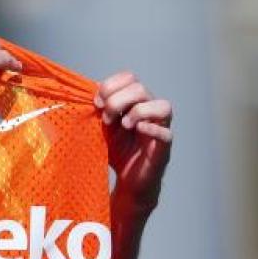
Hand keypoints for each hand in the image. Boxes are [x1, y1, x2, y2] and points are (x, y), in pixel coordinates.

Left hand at [95, 72, 171, 211]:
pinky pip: (166, 133)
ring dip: (138, 111)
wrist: (127, 180)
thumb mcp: (104, 127)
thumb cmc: (118, 151)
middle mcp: (150, 110)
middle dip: (118, 100)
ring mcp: (160, 127)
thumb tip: (91, 93)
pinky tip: (138, 129)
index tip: (97, 102)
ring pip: (162, 106)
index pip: (129, 78)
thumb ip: (101, 110)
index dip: (112, 85)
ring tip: (124, 125)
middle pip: (141, 89)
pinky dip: (152, 128)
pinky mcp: (164, 147)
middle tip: (106, 118)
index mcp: (135, 101)